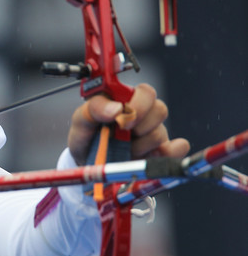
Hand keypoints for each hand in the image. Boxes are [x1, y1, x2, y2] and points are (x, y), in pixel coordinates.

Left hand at [68, 83, 189, 165]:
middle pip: (160, 110)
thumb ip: (94, 108)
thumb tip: (116, 108)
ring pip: (160, 133)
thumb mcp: (81, 119)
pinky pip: (175, 150)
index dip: (139, 104)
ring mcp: (151, 133)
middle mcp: (143, 114)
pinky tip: (156, 155)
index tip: (121, 118)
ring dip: (139, 145)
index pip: (146, 92)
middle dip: (141, 124)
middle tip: (124, 132)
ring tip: (123, 149)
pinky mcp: (158, 152)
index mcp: (126, 100)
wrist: (86, 163)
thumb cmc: (85, 136)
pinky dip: (170, 153)